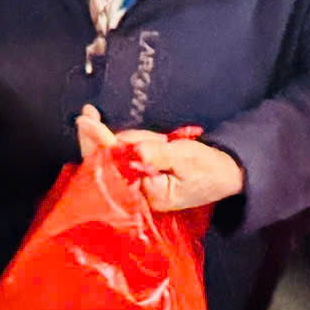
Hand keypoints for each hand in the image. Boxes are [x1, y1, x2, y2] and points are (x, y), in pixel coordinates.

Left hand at [77, 109, 244, 211]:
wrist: (224, 173)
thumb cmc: (207, 168)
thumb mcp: (185, 158)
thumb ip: (158, 156)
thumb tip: (135, 152)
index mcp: (146, 195)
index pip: (115, 168)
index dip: (99, 143)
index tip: (87, 122)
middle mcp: (136, 192)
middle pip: (103, 164)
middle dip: (93, 138)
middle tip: (85, 114)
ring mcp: (136, 181)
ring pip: (110, 155)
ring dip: (104, 135)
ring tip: (96, 116)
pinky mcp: (138, 171)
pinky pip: (119, 153)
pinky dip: (110, 138)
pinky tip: (100, 123)